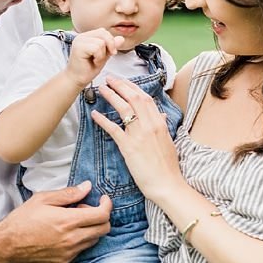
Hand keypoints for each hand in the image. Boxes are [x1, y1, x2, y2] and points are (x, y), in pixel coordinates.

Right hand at [0, 181, 110, 262]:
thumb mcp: (42, 200)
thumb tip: (86, 187)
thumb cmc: (21, 221)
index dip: (107, 205)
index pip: (102, 215)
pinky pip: (80, 251)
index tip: (103, 200)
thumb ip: (68, 194)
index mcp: (68, 221)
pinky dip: (78, 241)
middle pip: (103, 229)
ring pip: (93, 241)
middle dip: (101, 217)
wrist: (5, 247)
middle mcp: (72, 239)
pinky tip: (63, 235)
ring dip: (90, 230)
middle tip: (85, 210)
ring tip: (71, 223)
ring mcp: (69, 254)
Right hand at [65, 28, 122, 86]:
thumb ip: (111, 46)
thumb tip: (121, 38)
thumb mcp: (104, 56)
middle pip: (104, 33)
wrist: (76, 80)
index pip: (104, 32)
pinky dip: (99, 57)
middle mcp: (82, 36)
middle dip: (109, 46)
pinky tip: (93, 62)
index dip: (110, 42)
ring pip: (101, 42)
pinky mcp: (79, 47)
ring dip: (102, 54)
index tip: (109, 53)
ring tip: (96, 61)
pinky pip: (97, 48)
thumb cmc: (88, 69)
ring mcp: (79, 41)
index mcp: (87, 36)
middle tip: (103, 58)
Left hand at [90, 76, 184, 201]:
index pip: (145, 98)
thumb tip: (161, 115)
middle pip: (134, 98)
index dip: (133, 87)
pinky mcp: (128, 147)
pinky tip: (94, 114)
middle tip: (109, 79)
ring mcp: (139, 135)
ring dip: (111, 96)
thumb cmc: (167, 165)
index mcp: (160, 123)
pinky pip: (113, 129)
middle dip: (120, 86)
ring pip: (124, 109)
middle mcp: (150, 125)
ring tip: (101, 90)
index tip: (123, 81)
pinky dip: (103, 120)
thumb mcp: (168, 141)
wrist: (167, 184)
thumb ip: (162, 126)